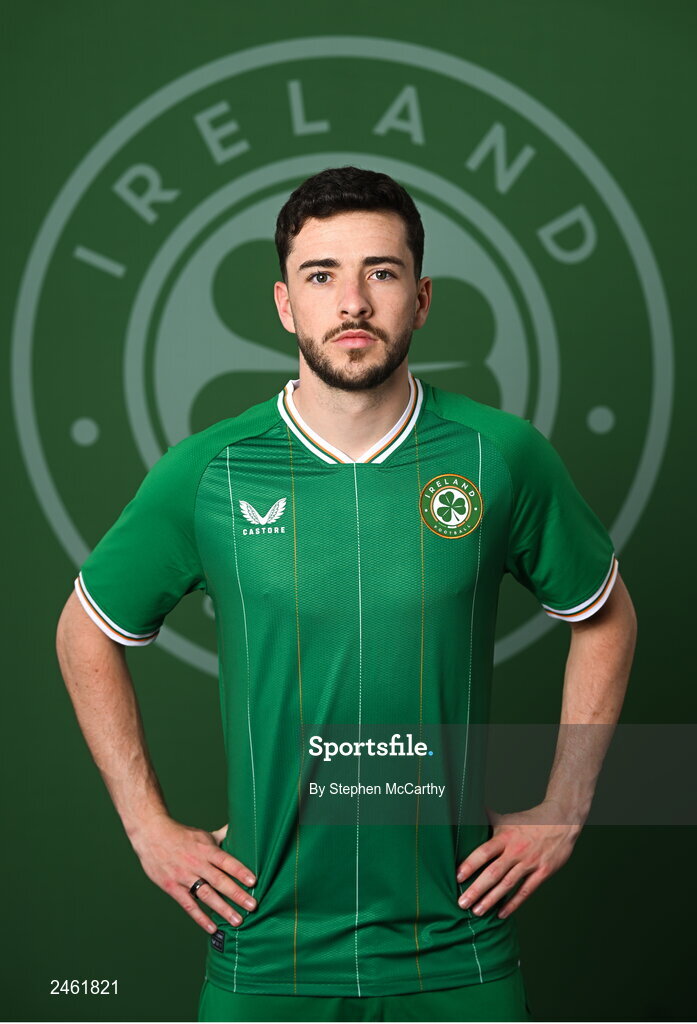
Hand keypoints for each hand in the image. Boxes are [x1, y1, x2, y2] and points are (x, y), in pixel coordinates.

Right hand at [130, 816, 256, 933]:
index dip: (240, 871)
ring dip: (222, 909)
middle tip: (252, 906)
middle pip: (219, 880)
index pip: (226, 861)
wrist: (151, 835)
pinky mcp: (172, 887)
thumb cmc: (181, 835)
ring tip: (238, 921)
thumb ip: (222, 836)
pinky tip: (212, 928)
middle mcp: (196, 863)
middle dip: (236, 894)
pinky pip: (188, 904)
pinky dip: (200, 917)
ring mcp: (184, 877)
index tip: (253, 881)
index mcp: (206, 849)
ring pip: (206, 895)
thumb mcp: (203, 834)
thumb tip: (241, 828)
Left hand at [455, 801, 579, 918]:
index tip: (457, 877)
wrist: (562, 821)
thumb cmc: (530, 820)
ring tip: (477, 912)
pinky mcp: (543, 872)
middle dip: (476, 889)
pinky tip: (501, 914)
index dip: (470, 864)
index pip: (484, 852)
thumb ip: (487, 818)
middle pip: (493, 872)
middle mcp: (516, 851)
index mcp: (505, 837)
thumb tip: (466, 810)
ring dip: (491, 900)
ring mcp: (530, 863)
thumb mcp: (507, 818)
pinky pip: (526, 891)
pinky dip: (513, 903)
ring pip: (507, 884)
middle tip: (461, 903)